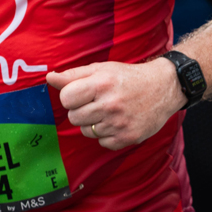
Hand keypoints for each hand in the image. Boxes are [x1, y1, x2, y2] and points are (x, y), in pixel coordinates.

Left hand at [46, 58, 184, 149]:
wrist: (162, 88)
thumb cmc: (126, 77)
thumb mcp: (100, 69)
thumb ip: (72, 75)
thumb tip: (49, 78)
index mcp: (101, 84)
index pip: (66, 98)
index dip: (70, 96)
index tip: (80, 93)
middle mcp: (110, 105)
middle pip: (73, 117)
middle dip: (80, 110)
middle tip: (95, 102)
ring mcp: (120, 124)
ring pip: (86, 132)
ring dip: (92, 123)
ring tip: (108, 111)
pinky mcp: (128, 138)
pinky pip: (102, 142)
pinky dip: (106, 134)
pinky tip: (117, 122)